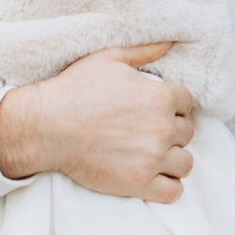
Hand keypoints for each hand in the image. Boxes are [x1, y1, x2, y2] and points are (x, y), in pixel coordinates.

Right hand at [0, 45, 196, 201]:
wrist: (48, 126)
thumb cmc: (76, 89)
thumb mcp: (110, 58)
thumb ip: (145, 51)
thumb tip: (170, 42)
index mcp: (160, 95)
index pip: (187, 103)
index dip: (173, 105)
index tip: (157, 109)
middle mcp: (162, 127)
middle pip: (186, 132)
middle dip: (171, 131)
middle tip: (148, 131)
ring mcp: (153, 158)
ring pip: (185, 163)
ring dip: (172, 158)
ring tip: (154, 155)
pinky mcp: (140, 183)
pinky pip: (173, 192)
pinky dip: (168, 186)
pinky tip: (155, 177)